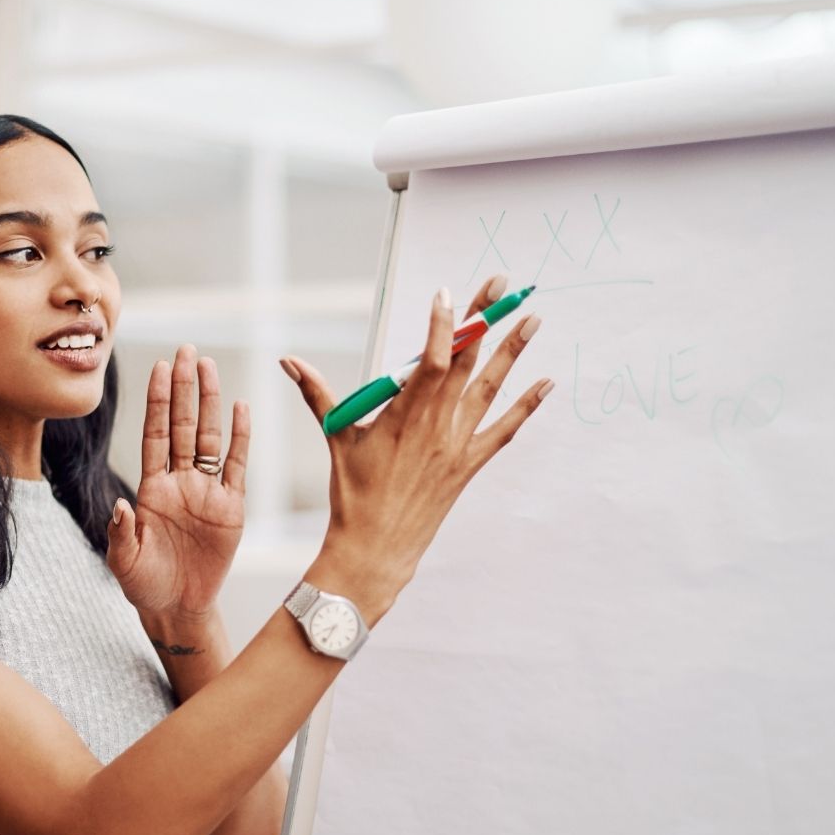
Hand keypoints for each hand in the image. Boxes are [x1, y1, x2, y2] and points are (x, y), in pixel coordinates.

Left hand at [107, 344, 250, 623]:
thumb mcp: (124, 561)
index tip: (159, 368)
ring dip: (210, 402)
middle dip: (184, 388)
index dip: (158, 402)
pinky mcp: (230, 508)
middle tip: (186, 350)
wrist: (178, 607)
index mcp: (151, 489)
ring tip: (209, 367)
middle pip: (184, 425)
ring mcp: (206, 492)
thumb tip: (121, 506)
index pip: (156, 435)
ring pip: (211, 437)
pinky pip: (236, 466)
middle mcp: (179, 482)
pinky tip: (240, 407)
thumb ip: (121, 533)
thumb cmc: (145, 584)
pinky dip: (240, 437)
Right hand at [281, 274, 550, 620]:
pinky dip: (526, 407)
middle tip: (503, 286)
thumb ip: (318, 394)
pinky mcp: (468, 464)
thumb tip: (288, 361)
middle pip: (465, 361)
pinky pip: (504, 430)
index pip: (430, 360)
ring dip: (513, 352)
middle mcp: (436, 426)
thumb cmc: (353, 495)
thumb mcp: (336, 438)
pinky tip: (547, 383)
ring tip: (533, 319)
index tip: (447, 294)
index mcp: (403, 415)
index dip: (442, 326)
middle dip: (484, 320)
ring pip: (490, 388)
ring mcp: (456, 444)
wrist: (377, 548)